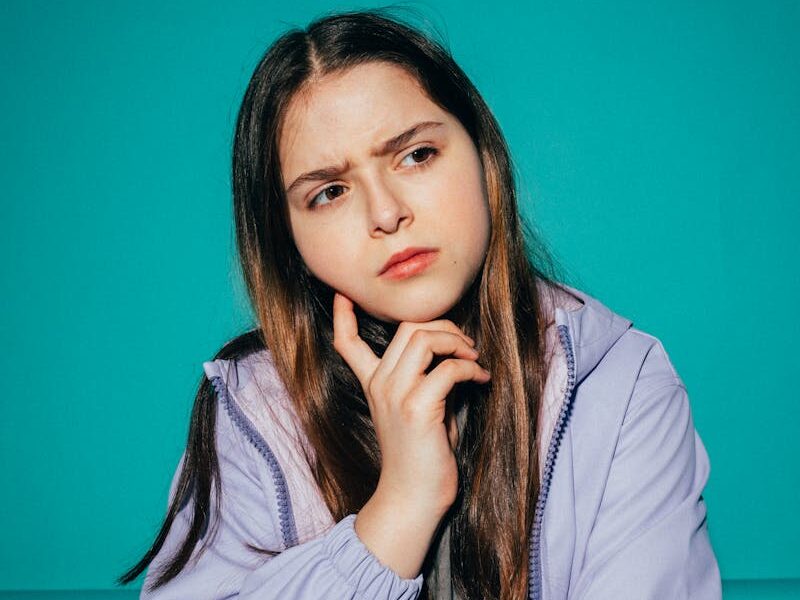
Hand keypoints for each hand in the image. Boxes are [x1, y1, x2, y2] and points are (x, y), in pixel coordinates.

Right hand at [332, 291, 490, 577]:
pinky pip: (447, 369)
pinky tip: (482, 378)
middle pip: (407, 327)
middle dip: (443, 325)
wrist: (412, 499)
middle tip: (465, 344)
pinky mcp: (417, 408)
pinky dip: (470, 367)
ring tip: (473, 356)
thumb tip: (454, 353)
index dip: (344, 315)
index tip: (344, 294)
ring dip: (456, 341)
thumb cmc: (422, 457)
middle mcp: (380, 385)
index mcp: (374, 385)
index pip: (347, 343)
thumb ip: (424, 379)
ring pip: (424, 338)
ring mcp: (396, 394)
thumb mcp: (417, 410)